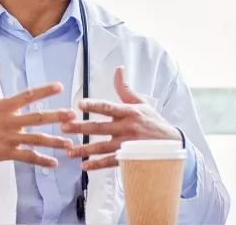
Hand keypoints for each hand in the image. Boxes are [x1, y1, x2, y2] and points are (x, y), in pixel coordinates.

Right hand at [0, 58, 77, 167]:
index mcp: (4, 105)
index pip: (28, 95)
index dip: (45, 90)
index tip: (60, 87)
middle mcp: (8, 121)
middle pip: (37, 118)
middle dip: (57, 116)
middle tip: (73, 115)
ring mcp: (8, 138)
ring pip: (36, 139)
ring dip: (54, 141)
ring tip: (70, 142)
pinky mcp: (5, 153)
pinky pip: (27, 157)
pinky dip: (41, 160)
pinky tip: (54, 162)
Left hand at [62, 67, 181, 169]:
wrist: (171, 143)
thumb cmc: (153, 121)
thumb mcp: (141, 103)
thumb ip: (125, 88)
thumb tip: (118, 69)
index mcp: (129, 112)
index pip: (108, 107)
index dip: (94, 105)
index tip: (79, 103)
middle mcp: (127, 127)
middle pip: (100, 128)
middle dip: (81, 128)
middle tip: (64, 128)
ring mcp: (128, 144)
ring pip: (103, 147)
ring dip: (84, 150)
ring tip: (69, 152)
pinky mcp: (129, 157)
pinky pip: (111, 161)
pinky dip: (97, 165)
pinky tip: (84, 166)